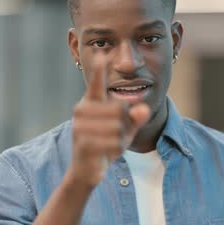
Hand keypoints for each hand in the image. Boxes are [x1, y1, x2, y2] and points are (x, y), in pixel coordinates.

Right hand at [69, 55, 149, 188]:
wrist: (86, 170)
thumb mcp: (125, 130)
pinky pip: (112, 142)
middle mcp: (82, 111)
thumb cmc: (105, 144)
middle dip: (126, 123)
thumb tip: (143, 110)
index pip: (96, 83)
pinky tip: (111, 152)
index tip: (101, 55)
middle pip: (119, 109)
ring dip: (122, 138)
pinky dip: (117, 149)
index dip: (99, 70)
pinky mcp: (82, 143)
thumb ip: (136, 118)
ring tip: (113, 143)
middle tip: (120, 133)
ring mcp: (80, 127)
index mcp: (91, 102)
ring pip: (117, 127)